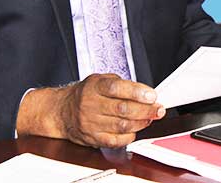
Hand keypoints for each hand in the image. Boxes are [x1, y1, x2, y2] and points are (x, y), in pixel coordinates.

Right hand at [16, 73, 164, 147]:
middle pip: (123, 109)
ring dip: (141, 123)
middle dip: (146, 110)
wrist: (62, 111)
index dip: (137, 92)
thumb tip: (146, 94)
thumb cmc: (86, 93)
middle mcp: (90, 104)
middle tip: (158, 109)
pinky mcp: (92, 138)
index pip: (117, 88)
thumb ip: (122, 85)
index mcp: (94, 86)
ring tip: (150, 118)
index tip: (152, 95)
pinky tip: (135, 129)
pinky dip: (130, 136)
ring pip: (122, 125)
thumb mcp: (101, 80)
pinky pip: (115, 140)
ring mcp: (90, 123)